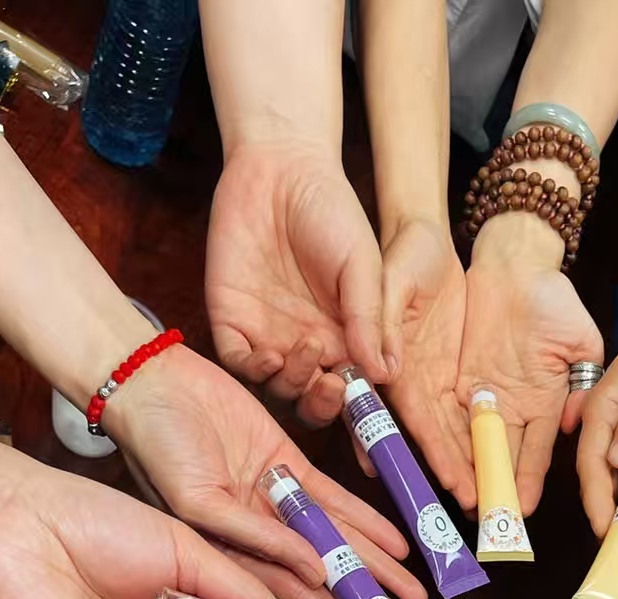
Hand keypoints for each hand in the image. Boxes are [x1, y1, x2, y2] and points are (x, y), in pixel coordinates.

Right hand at [105, 343, 427, 598]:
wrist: (153, 382)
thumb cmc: (158, 447)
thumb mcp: (199, 503)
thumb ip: (255, 539)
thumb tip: (314, 572)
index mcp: (227, 558)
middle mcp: (256, 537)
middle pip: (322, 581)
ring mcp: (276, 502)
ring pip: (337, 544)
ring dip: (377, 570)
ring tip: (415, 598)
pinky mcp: (289, 465)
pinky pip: (336, 501)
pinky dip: (367, 523)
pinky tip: (398, 547)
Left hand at [206, 142, 386, 421]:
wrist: (281, 169)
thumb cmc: (333, 212)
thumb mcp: (363, 266)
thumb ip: (369, 318)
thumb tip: (384, 373)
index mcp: (344, 338)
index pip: (352, 390)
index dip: (358, 410)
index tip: (363, 409)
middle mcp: (307, 345)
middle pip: (311, 400)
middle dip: (321, 405)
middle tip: (330, 387)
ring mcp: (268, 336)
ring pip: (277, 388)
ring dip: (291, 386)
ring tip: (304, 353)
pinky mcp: (232, 321)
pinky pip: (239, 362)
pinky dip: (253, 370)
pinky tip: (268, 357)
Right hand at [382, 219, 474, 506]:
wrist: (425, 237)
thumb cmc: (400, 253)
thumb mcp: (387, 279)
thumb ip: (379, 320)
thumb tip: (381, 366)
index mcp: (393, 365)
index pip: (413, 419)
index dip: (432, 452)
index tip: (450, 481)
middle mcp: (416, 383)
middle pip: (440, 436)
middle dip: (459, 471)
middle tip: (480, 504)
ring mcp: (439, 379)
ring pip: (460, 429)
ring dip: (477, 462)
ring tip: (497, 495)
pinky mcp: (460, 370)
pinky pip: (478, 407)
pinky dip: (489, 433)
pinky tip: (505, 458)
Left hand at [458, 221, 603, 515]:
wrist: (514, 263)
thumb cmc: (553, 296)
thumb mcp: (580, 338)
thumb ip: (582, 379)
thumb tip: (577, 419)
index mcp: (546, 402)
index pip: (536, 451)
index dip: (528, 480)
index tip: (522, 509)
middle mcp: (513, 407)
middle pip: (503, 456)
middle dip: (498, 489)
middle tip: (492, 522)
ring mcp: (483, 396)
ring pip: (474, 444)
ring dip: (470, 474)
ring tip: (466, 503)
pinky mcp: (454, 380)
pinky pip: (446, 416)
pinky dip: (445, 442)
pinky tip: (443, 466)